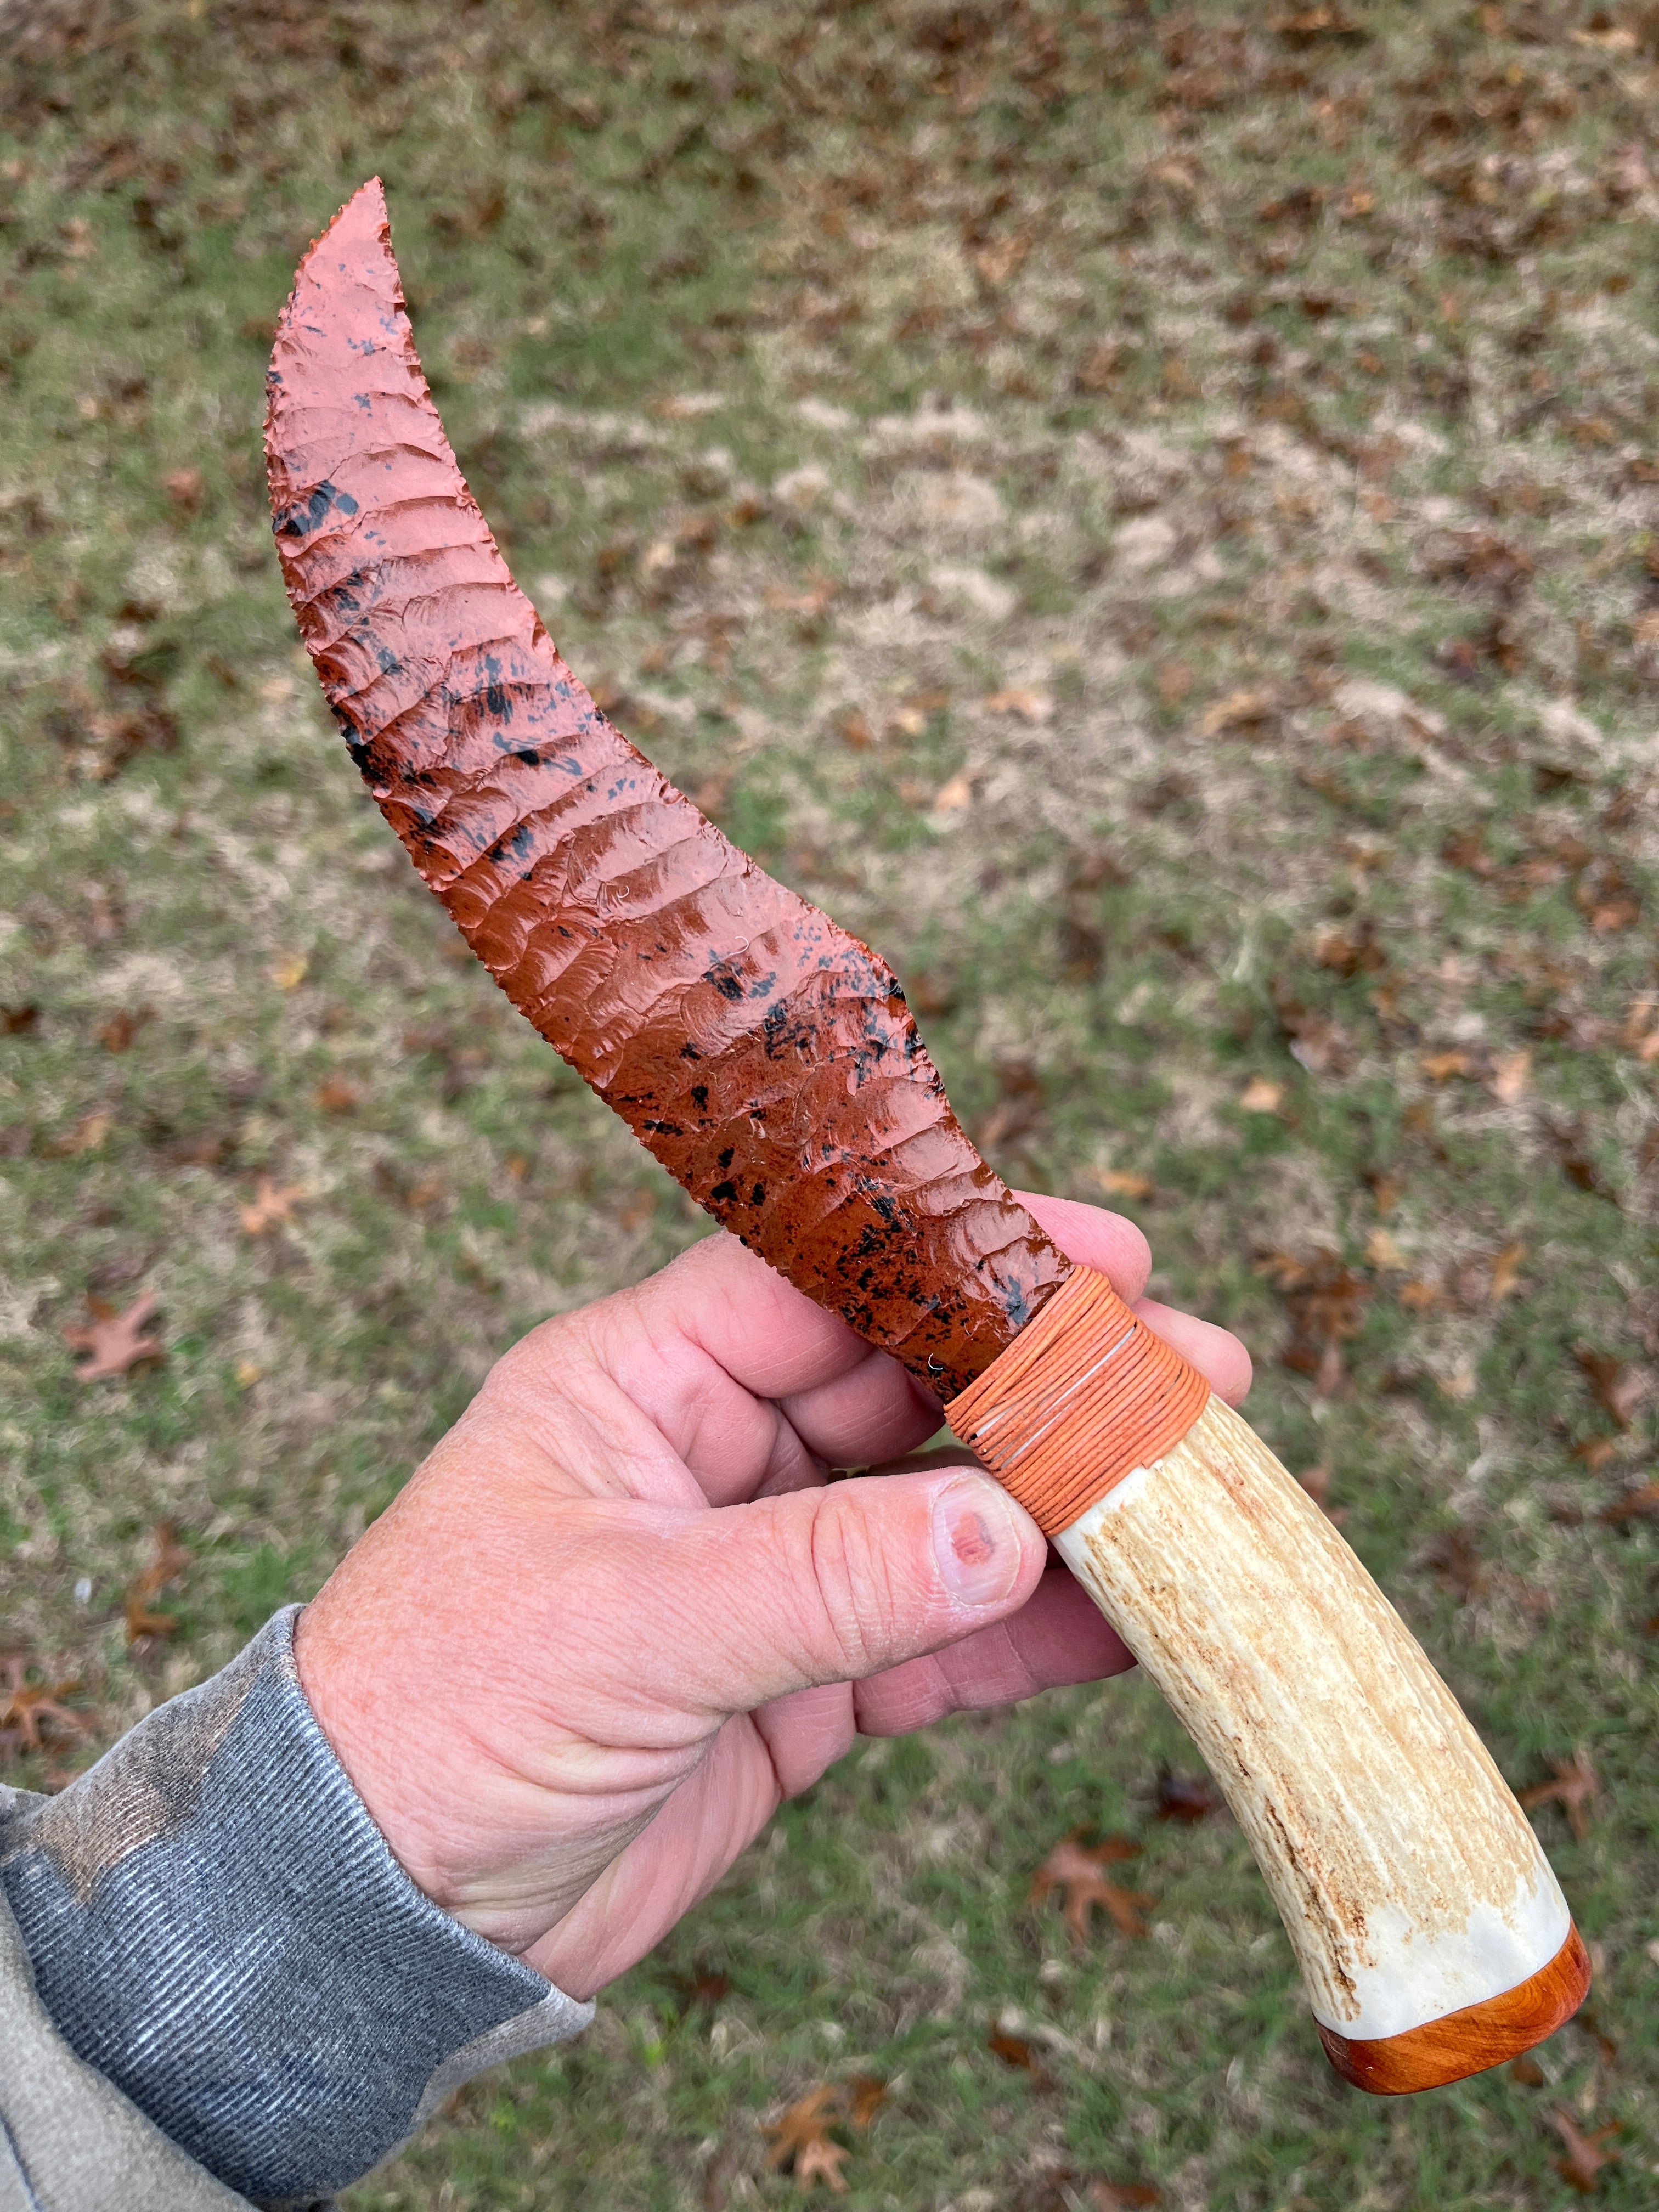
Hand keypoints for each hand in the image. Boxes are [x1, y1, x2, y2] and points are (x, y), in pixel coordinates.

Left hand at [294, 1194, 1248, 1999]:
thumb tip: (1004, 1529)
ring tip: (1198, 1493)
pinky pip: (933, 1635)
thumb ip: (822, 1575)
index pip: (826, 1282)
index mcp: (640, 1381)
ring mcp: (761, 1567)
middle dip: (1047, 1387)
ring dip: (1061, 1510)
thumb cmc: (443, 1715)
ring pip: (940, 1515)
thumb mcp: (630, 1624)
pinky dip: (1024, 1632)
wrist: (381, 1907)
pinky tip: (1125, 1624)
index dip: (965, 1263)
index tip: (1099, 1253)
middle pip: (910, 1393)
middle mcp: (710, 1455)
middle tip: (1195, 1377)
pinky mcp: (795, 1679)